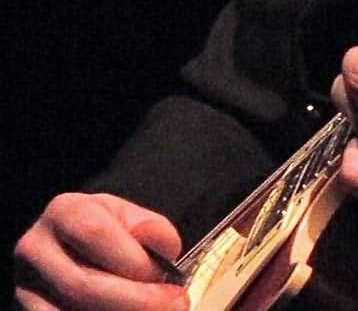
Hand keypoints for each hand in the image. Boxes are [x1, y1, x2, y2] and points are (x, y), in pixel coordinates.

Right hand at [14, 192, 186, 310]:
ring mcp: (25, 287)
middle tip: (176, 305)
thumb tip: (165, 249)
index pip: (95, 234)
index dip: (134, 260)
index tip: (167, 276)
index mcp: (64, 212)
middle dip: (136, 301)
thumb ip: (152, 229)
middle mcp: (34, 248)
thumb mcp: (132, 218)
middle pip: (82, 284)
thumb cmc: (112, 232)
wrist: (76, 249)